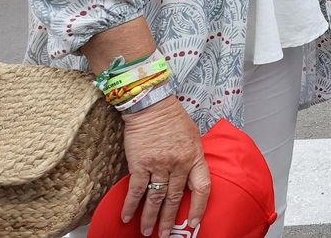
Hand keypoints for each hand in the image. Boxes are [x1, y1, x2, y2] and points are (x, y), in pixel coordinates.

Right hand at [119, 99, 210, 234]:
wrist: (152, 106)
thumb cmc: (173, 119)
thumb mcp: (194, 136)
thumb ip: (193, 157)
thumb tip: (191, 175)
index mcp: (195, 157)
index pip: (202, 188)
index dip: (200, 207)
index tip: (195, 222)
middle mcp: (179, 164)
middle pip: (175, 198)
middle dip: (170, 219)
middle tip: (165, 235)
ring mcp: (159, 164)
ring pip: (156, 197)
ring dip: (150, 217)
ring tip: (147, 231)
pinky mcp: (140, 164)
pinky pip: (136, 189)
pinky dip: (131, 205)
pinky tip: (127, 217)